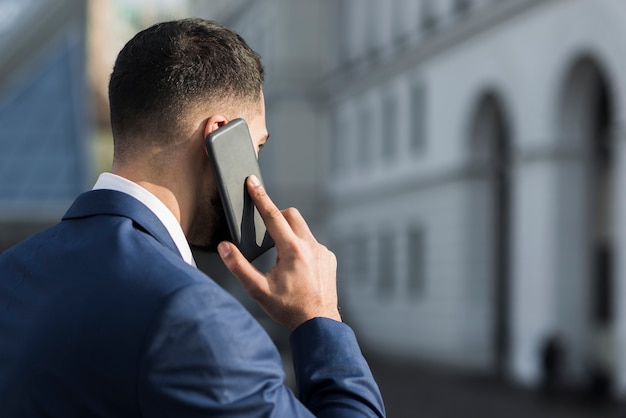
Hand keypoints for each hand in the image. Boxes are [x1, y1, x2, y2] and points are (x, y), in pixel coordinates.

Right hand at [217, 175, 341, 329]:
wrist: (318, 323)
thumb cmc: (288, 308)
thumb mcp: (258, 290)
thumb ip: (239, 267)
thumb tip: (224, 247)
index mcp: (292, 250)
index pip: (272, 215)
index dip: (260, 196)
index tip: (252, 181)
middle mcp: (310, 246)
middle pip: (291, 215)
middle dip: (277, 216)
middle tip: (267, 235)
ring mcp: (323, 251)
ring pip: (303, 229)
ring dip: (289, 234)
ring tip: (281, 258)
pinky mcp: (329, 258)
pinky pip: (313, 243)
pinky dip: (302, 247)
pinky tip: (297, 268)